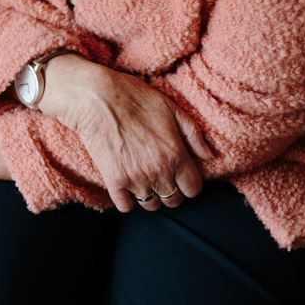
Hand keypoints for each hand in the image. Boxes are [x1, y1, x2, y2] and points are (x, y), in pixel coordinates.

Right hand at [39, 54, 212, 212]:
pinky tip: (127, 188)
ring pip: (151, 206)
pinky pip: (126, 206)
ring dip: (151, 197)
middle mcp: (159, 172)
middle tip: (163, 179)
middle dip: (172, 192)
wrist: (96, 98)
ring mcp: (136, 179)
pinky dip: (128, 201)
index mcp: (176, 155)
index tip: (182, 177)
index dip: (189, 184)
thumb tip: (208, 155)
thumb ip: (193, 134)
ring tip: (146, 182)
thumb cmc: (134, 98)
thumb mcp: (171, 108)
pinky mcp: (114, 181)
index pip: (193, 189)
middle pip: (174, 201)